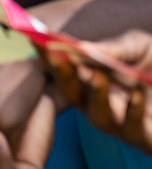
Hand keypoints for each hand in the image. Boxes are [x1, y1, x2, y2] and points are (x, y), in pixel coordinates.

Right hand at [46, 32, 151, 151]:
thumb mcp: (136, 46)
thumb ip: (112, 47)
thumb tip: (83, 47)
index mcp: (93, 81)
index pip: (64, 71)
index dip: (48, 57)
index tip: (36, 39)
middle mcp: (101, 104)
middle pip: (74, 95)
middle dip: (64, 76)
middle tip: (59, 57)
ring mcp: (122, 123)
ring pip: (99, 117)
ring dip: (95, 95)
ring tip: (96, 76)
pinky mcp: (144, 138)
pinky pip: (134, 129)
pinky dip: (133, 110)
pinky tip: (136, 93)